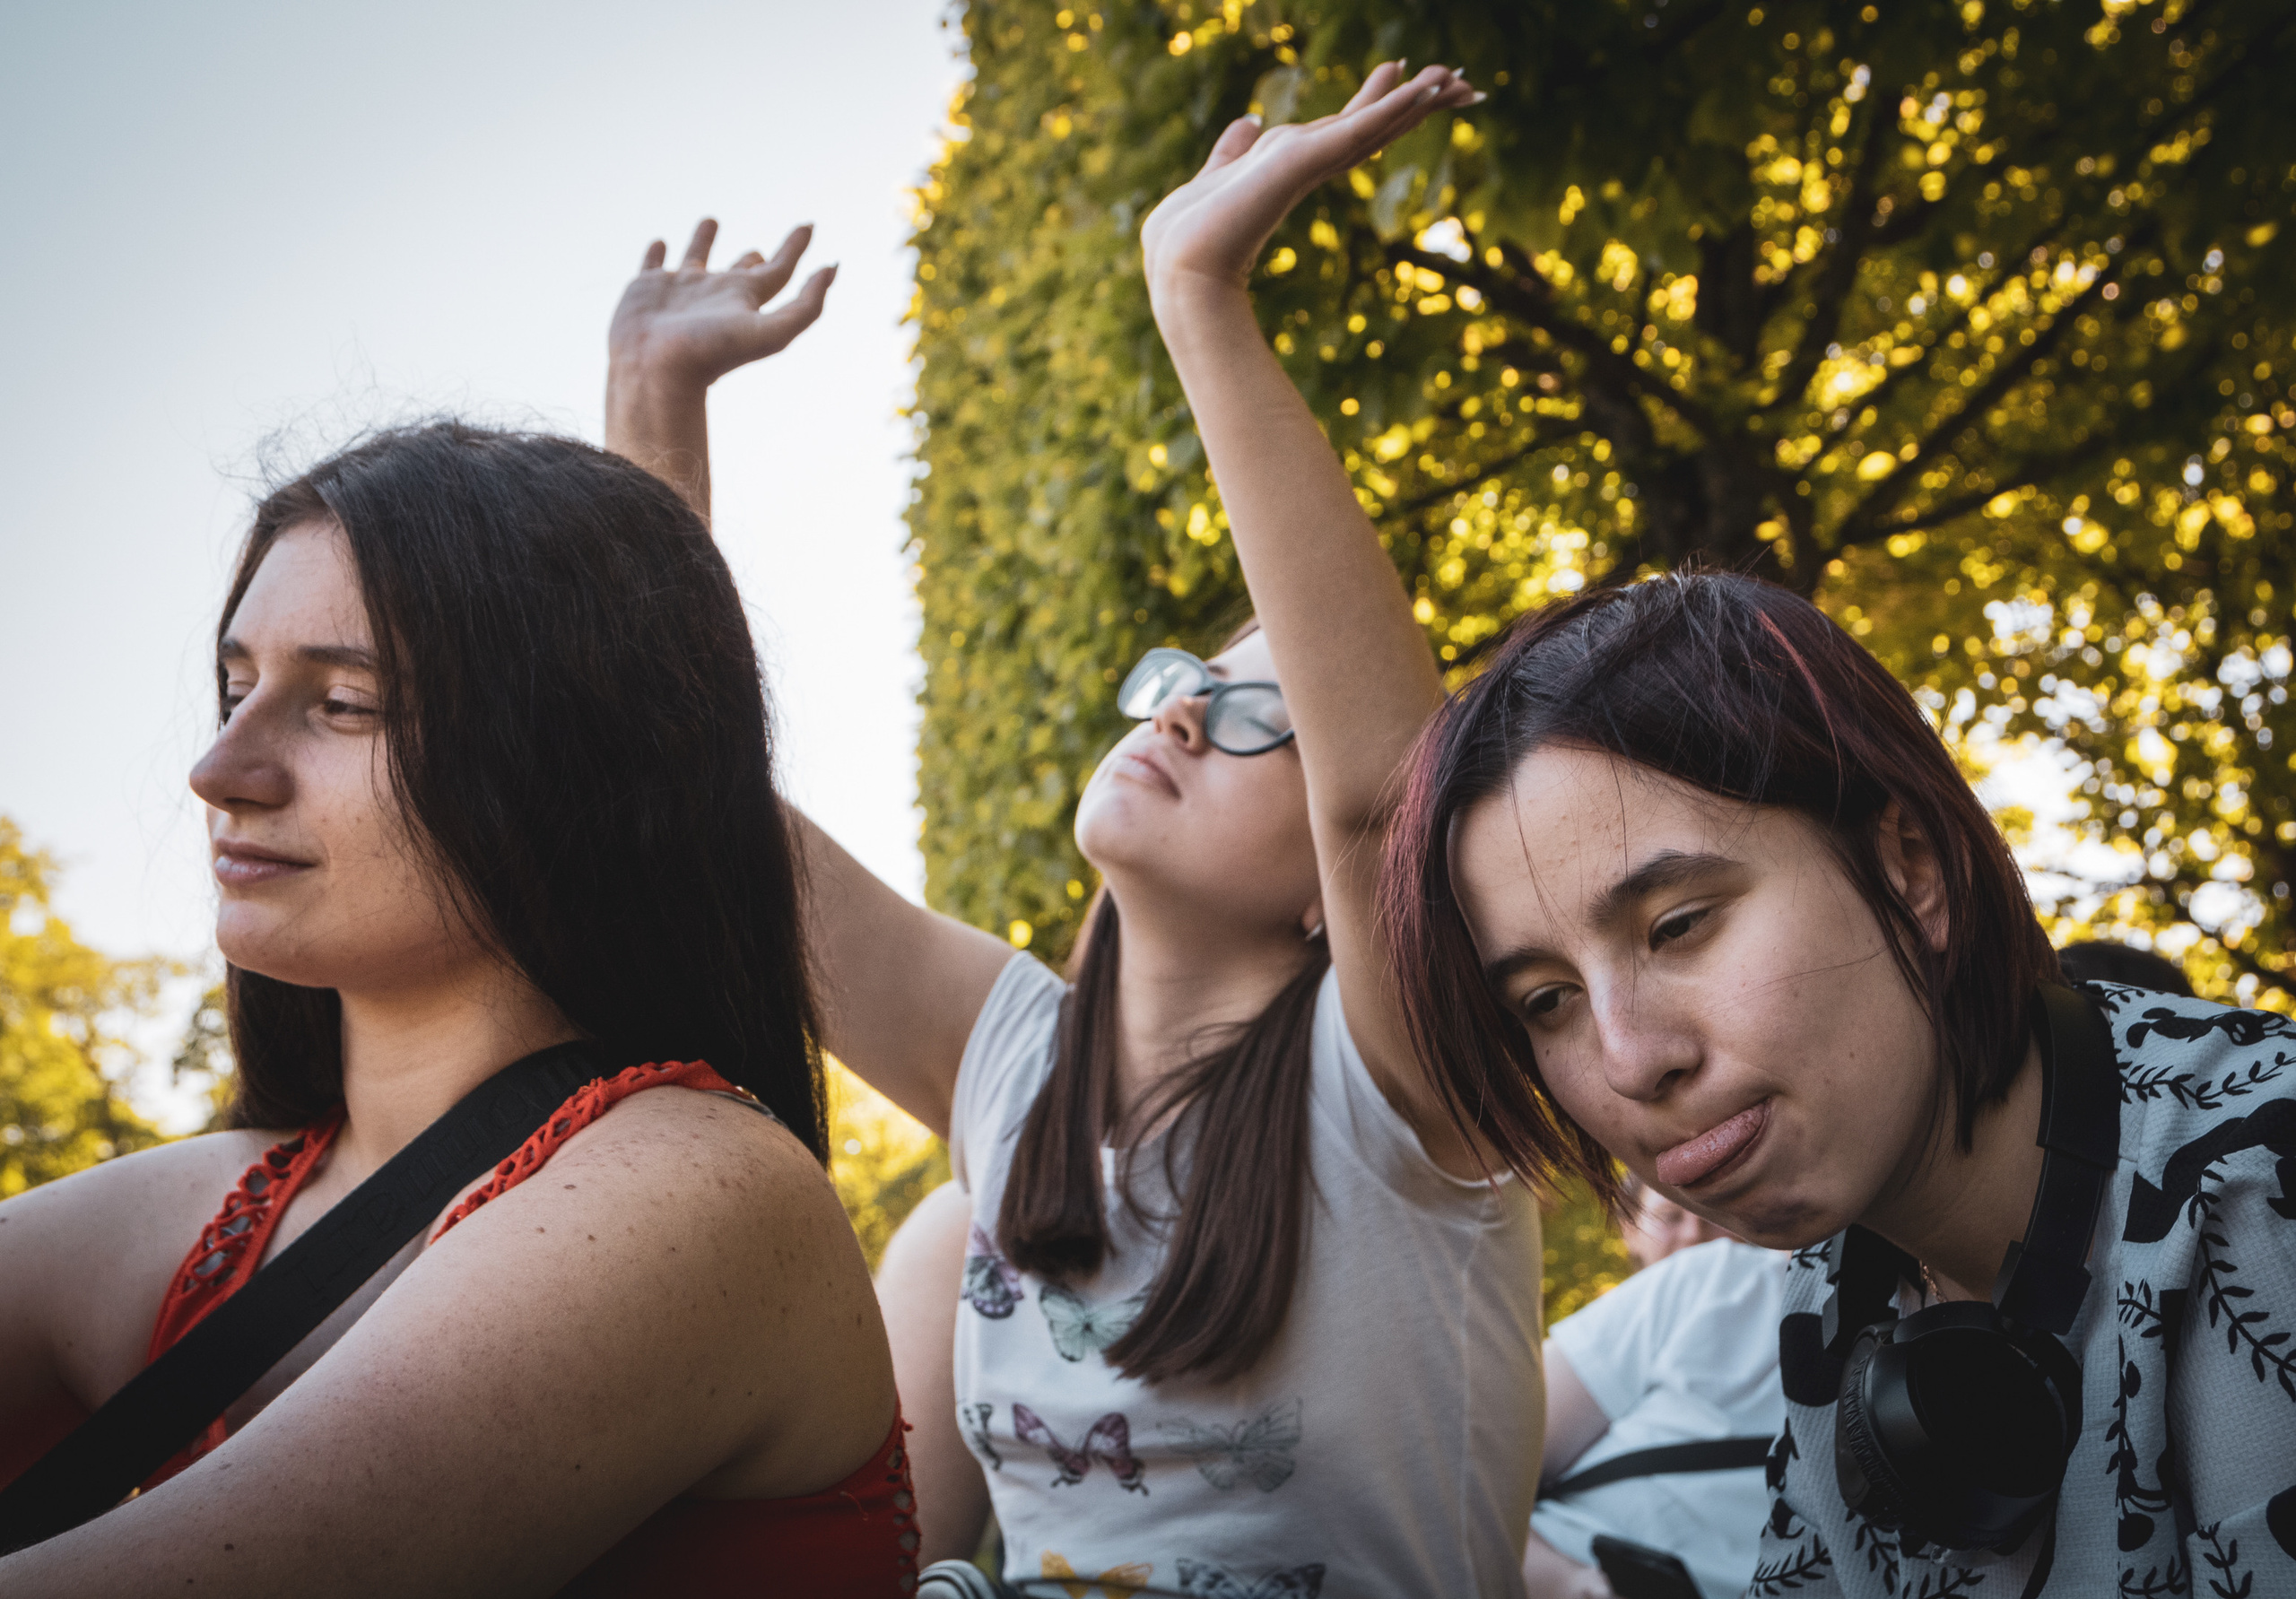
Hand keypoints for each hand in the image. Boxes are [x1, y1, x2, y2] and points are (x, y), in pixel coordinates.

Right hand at [607, 218, 835, 388]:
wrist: (655, 372)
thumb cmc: (713, 353)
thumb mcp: (773, 331)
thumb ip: (807, 305)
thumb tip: (833, 269)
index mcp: (745, 301)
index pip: (780, 270)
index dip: (796, 247)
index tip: (810, 225)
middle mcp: (715, 294)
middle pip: (740, 270)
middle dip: (752, 257)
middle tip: (759, 250)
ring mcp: (680, 291)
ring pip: (696, 258)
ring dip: (704, 239)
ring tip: (711, 221)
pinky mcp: (646, 289)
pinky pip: (652, 264)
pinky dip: (656, 253)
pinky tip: (659, 243)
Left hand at [1140, 60, 1478, 303]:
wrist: (1180, 268)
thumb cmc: (1187, 236)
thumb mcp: (1213, 175)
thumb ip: (1234, 150)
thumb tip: (1248, 122)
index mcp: (1289, 166)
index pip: (1345, 129)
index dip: (1377, 104)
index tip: (1402, 74)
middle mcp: (1306, 163)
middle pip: (1372, 126)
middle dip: (1415, 102)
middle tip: (1460, 80)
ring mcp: (1308, 162)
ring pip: (1374, 124)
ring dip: (1416, 99)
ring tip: (1456, 78)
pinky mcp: (1304, 160)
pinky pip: (1358, 128)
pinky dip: (1392, 106)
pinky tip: (1423, 87)